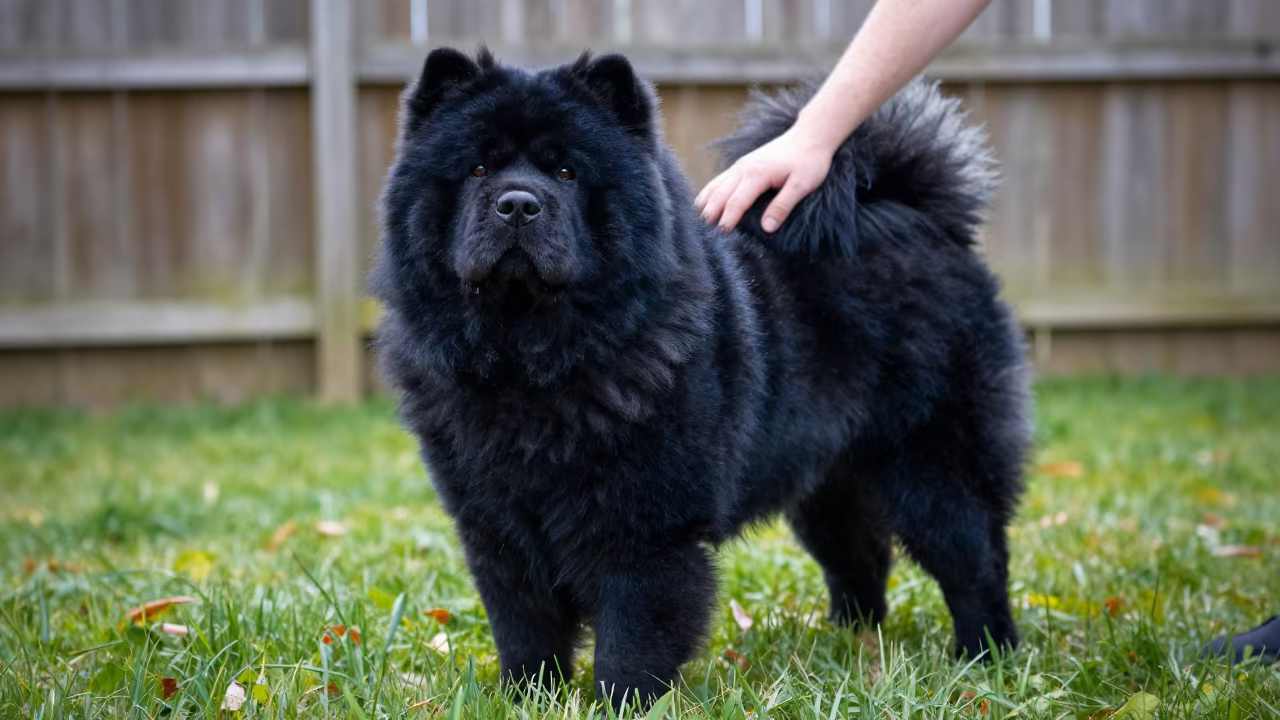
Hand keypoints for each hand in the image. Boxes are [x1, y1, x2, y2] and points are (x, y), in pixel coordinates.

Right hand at [695, 128, 836, 233]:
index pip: (736, 202)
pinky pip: (718, 181)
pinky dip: (708, 194)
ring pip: (714, 186)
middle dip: (710, 215)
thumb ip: (783, 206)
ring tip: (697, 224)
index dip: (727, 220)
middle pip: (719, 195)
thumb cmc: (809, 161)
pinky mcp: (741, 166)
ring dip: (705, 204)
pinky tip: (703, 205)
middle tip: (704, 236)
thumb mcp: (802, 185)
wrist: (809, 136)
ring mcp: (740, 166)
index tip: (721, 236)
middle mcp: (743, 169)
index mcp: (756, 174)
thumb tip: (766, 228)